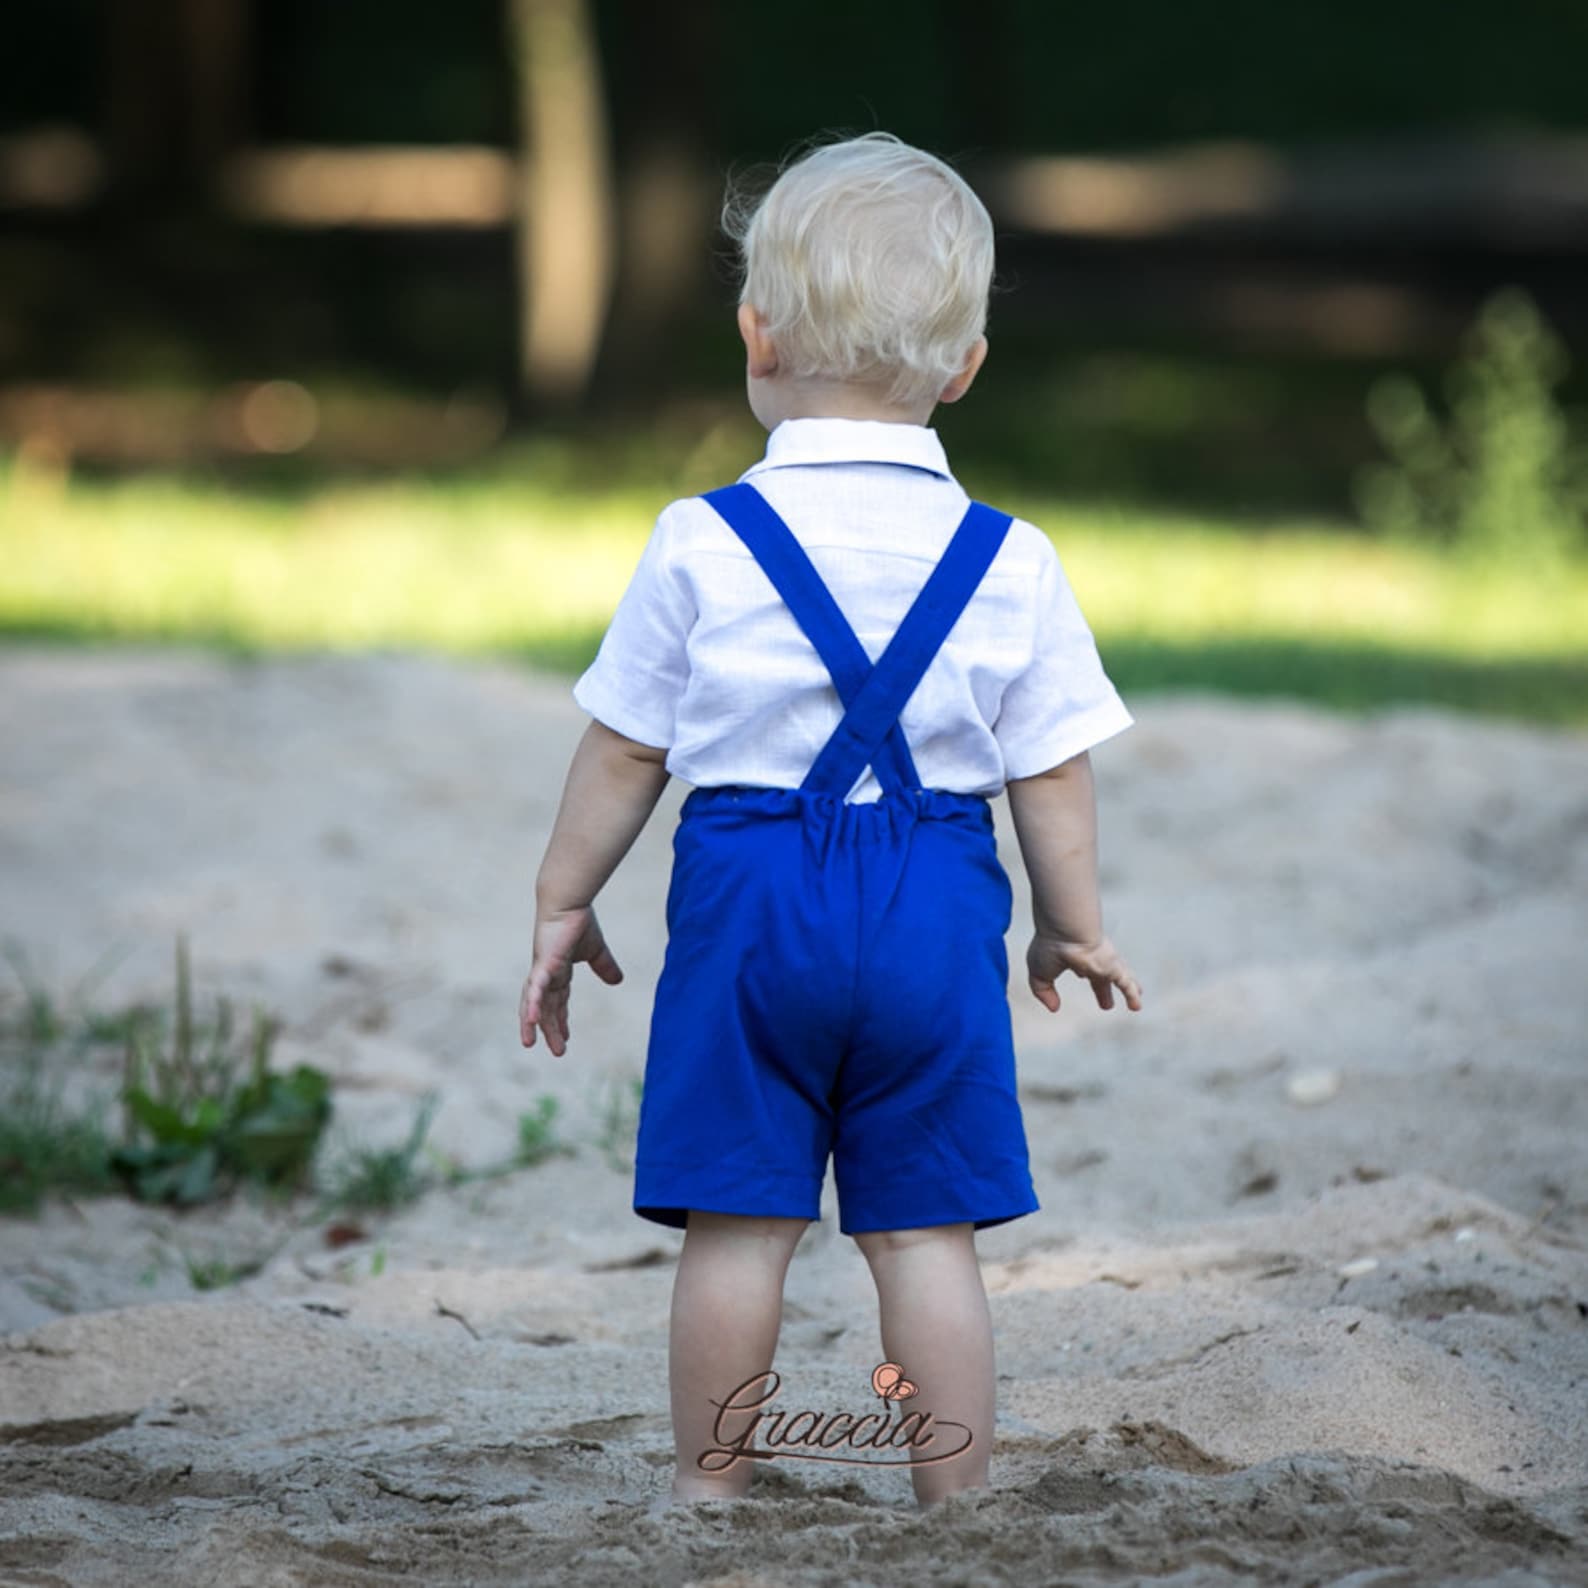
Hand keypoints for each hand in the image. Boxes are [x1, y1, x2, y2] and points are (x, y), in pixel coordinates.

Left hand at [519, 906, 623, 1055]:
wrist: (568, 902)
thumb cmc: (578, 921)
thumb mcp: (596, 951)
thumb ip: (605, 966)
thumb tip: (618, 981)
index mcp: (557, 972)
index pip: (558, 1001)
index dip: (560, 1020)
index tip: (565, 1038)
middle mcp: (546, 975)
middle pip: (545, 1008)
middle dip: (549, 1029)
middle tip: (557, 1051)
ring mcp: (542, 971)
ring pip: (535, 1003)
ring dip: (533, 1024)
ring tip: (530, 1044)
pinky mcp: (542, 965)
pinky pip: (536, 990)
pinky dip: (533, 1005)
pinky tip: (532, 1021)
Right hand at [1027, 931, 1142, 1013]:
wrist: (1066, 930)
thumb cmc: (1049, 946)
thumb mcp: (1039, 974)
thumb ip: (1044, 992)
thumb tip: (1054, 1008)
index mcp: (1073, 958)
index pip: (1080, 967)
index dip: (1082, 974)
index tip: (1081, 977)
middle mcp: (1091, 959)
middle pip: (1100, 977)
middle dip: (1102, 990)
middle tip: (1107, 1004)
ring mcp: (1104, 963)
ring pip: (1119, 977)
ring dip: (1128, 988)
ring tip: (1136, 999)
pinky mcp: (1114, 968)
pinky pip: (1126, 984)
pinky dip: (1132, 995)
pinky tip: (1136, 1006)